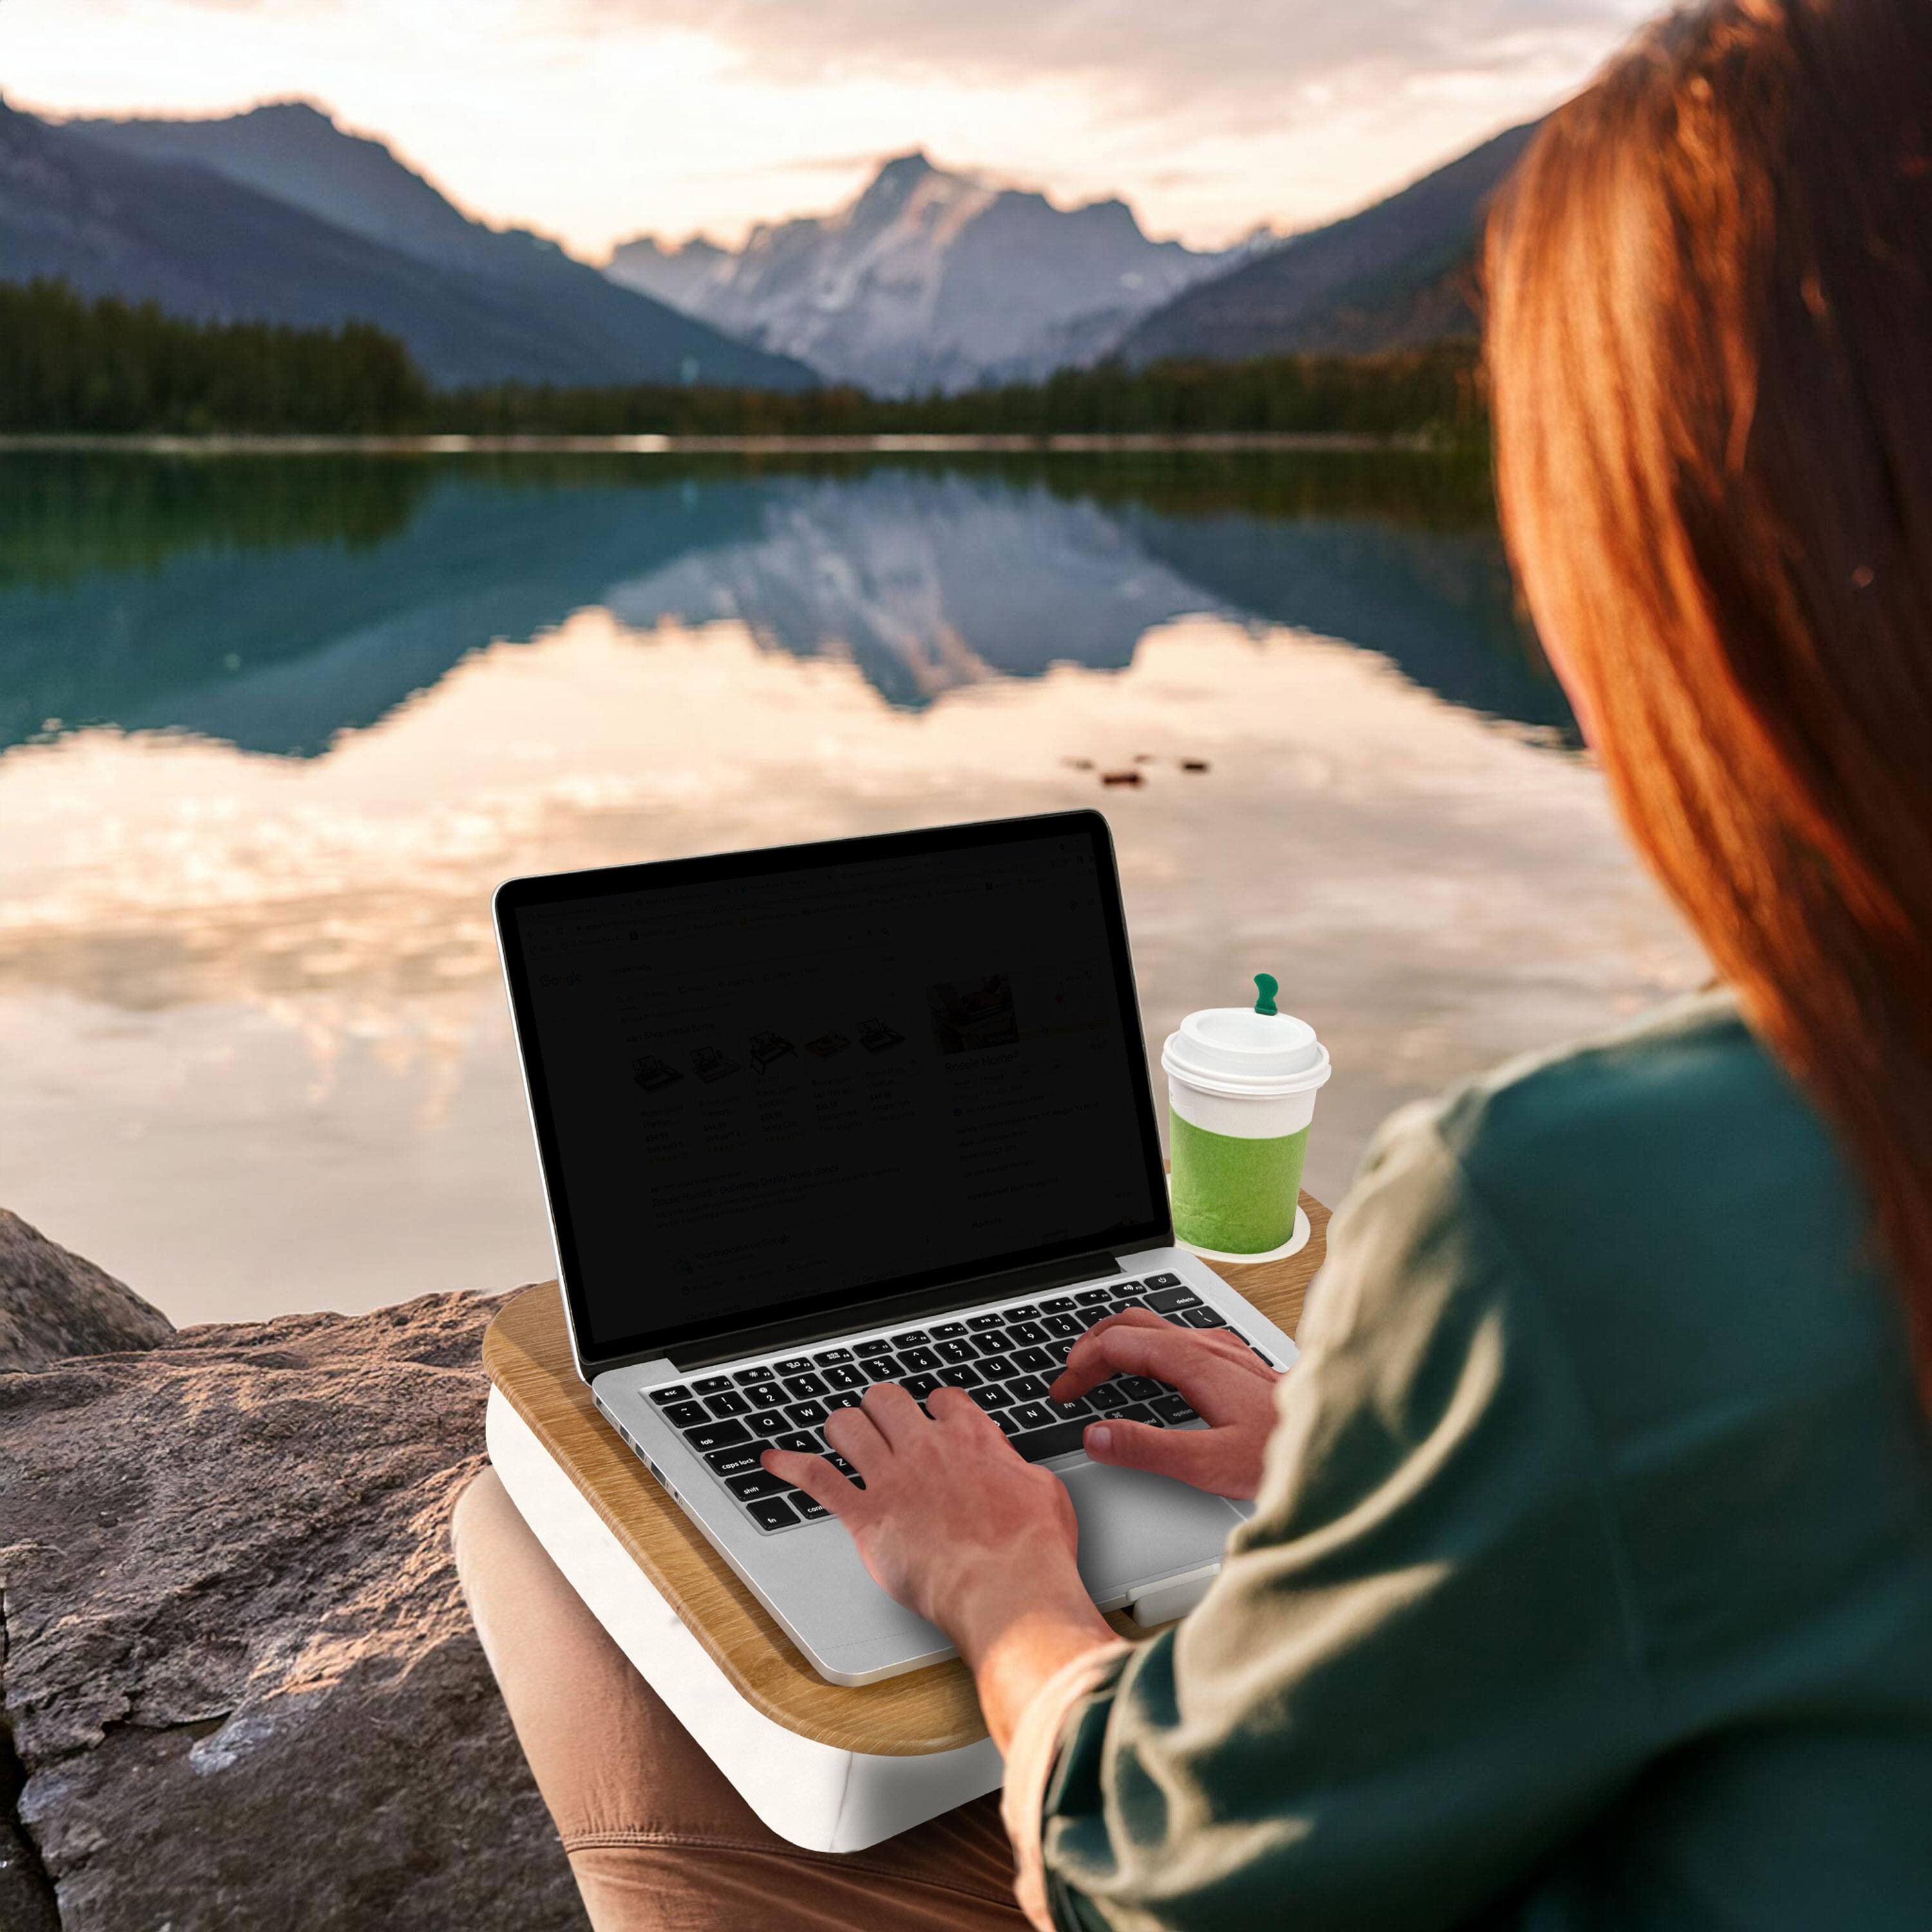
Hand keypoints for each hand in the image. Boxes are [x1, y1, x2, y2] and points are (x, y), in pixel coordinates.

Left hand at [761, 1384, 1112, 1732]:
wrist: (1008, 1593)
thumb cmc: (1032, 1553)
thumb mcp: (1044, 1492)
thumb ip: (1015, 1468)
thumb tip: (1007, 1465)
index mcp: (972, 1439)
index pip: (942, 1399)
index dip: (934, 1409)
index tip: (931, 1421)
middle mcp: (927, 1449)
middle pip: (887, 1398)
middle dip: (882, 1408)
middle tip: (883, 1426)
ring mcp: (893, 1480)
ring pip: (847, 1425)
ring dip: (843, 1430)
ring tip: (844, 1440)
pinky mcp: (866, 1518)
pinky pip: (817, 1479)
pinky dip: (790, 1466)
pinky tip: (774, 1462)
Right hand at [1051, 1310, 1284, 1500]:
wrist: (1341, 1442)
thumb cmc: (1283, 1453)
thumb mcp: (1207, 1463)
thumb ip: (1147, 1449)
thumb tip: (1096, 1435)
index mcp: (1193, 1360)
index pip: (1116, 1344)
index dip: (1080, 1366)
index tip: (1062, 1393)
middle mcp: (1207, 1344)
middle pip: (1131, 1322)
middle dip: (1091, 1345)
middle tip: (1069, 1379)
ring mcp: (1222, 1347)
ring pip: (1154, 1326)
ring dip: (1117, 1343)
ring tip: (1095, 1372)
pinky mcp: (1233, 1359)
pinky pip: (1174, 1338)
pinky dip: (1143, 1349)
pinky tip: (1146, 1375)